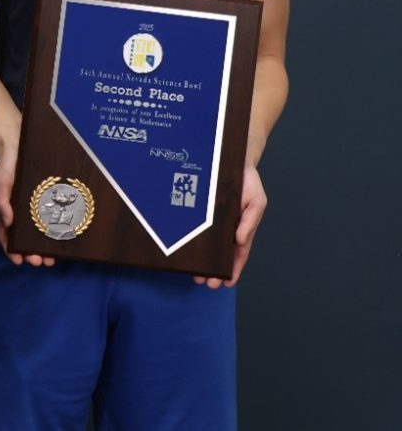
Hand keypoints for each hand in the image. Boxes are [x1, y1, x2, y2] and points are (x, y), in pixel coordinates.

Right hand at [0, 145, 52, 267]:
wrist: (18, 144)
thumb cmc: (5, 164)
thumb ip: (2, 201)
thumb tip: (8, 222)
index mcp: (5, 209)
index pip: (6, 234)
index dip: (11, 249)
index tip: (19, 261)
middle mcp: (18, 210)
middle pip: (24, 237)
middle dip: (30, 252)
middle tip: (40, 262)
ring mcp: (32, 206)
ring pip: (38, 230)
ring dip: (43, 245)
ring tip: (51, 257)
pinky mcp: (44, 199)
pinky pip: (49, 217)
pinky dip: (53, 229)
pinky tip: (60, 238)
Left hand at [196, 164, 265, 288]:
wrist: (230, 157)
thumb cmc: (248, 182)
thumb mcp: (256, 201)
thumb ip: (250, 221)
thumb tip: (240, 239)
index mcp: (240, 228)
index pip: (238, 254)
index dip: (234, 270)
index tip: (226, 283)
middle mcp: (225, 228)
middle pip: (220, 254)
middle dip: (214, 271)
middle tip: (205, 282)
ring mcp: (210, 221)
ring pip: (205, 246)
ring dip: (201, 261)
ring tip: (194, 275)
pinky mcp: (197, 211)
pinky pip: (193, 229)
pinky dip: (190, 242)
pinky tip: (184, 252)